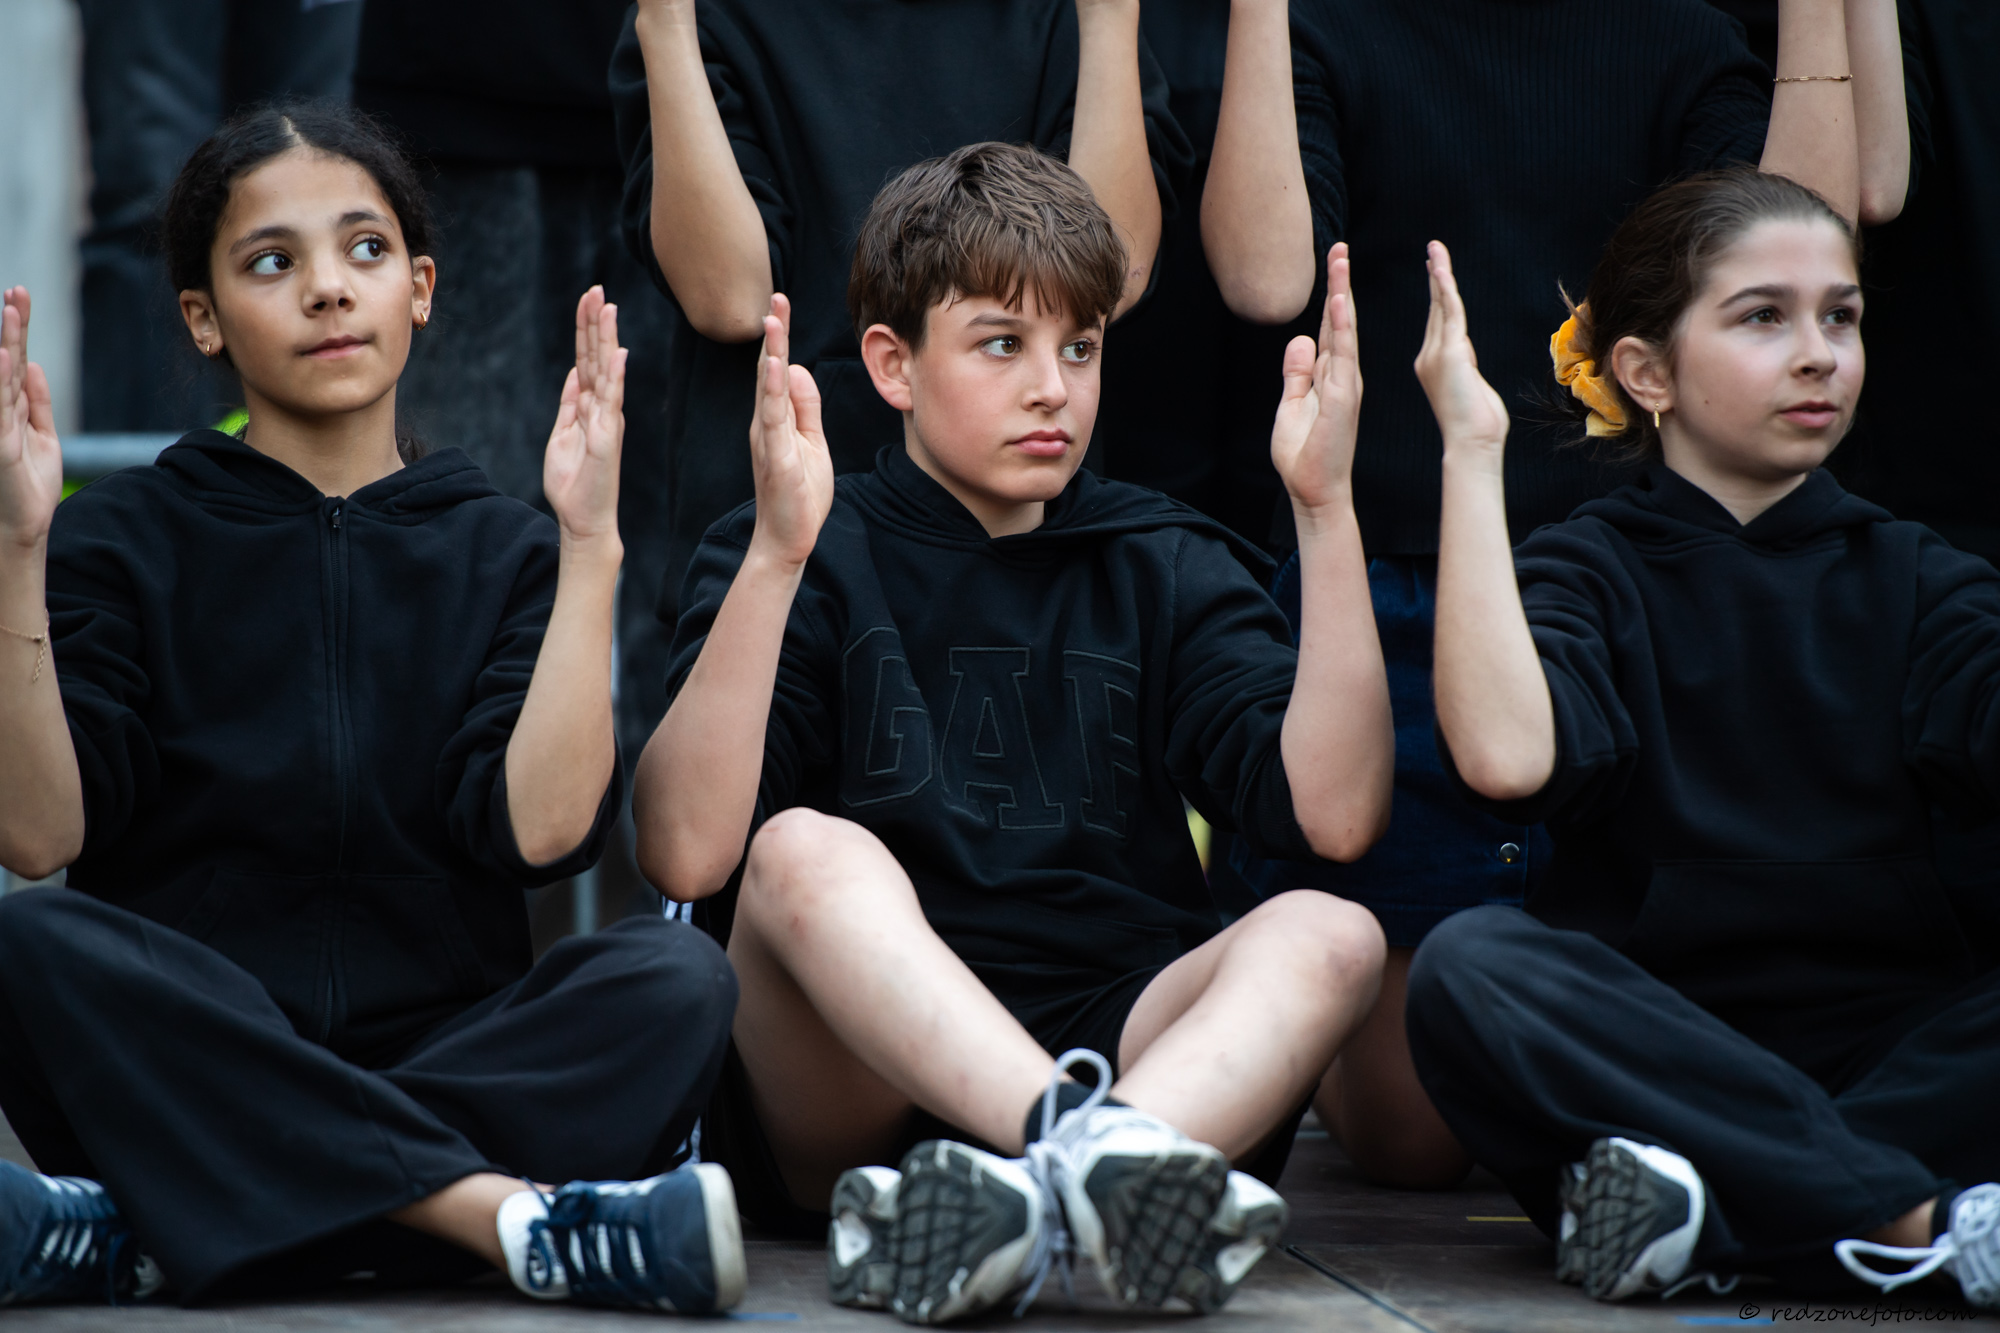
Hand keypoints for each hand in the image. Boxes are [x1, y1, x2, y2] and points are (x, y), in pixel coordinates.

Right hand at [0, 289, 62, 549]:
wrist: (20, 528)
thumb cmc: (29, 486)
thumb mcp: (43, 437)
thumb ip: (39, 402)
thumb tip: (32, 364)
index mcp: (12, 407)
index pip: (15, 360)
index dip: (18, 329)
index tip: (19, 296)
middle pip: (6, 360)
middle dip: (11, 326)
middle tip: (16, 292)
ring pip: (1, 377)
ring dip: (6, 344)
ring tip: (11, 312)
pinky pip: (0, 409)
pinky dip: (2, 381)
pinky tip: (6, 357)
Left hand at [543, 286, 625, 547]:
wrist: (582, 518)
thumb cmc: (573, 483)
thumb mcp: (562, 434)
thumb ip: (570, 404)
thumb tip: (575, 374)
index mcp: (588, 406)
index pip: (587, 360)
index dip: (586, 330)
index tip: (588, 300)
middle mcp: (601, 408)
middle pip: (598, 357)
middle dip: (596, 323)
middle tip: (596, 289)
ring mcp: (607, 420)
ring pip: (607, 371)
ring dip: (606, 338)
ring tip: (606, 307)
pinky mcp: (608, 436)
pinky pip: (612, 401)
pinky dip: (615, 376)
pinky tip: (617, 353)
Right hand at [746, 293, 831, 566]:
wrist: (787, 539)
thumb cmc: (799, 493)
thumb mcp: (811, 441)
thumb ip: (805, 406)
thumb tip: (795, 367)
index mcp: (776, 418)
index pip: (778, 370)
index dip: (781, 337)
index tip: (781, 303)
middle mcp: (766, 424)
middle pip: (769, 371)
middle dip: (775, 335)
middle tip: (777, 298)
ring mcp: (768, 441)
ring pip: (768, 390)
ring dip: (771, 355)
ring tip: (774, 324)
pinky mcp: (775, 459)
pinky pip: (773, 421)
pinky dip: (773, 393)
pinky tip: (776, 370)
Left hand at [1270, 244, 1362, 516]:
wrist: (1314, 489)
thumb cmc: (1304, 453)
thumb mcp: (1292, 404)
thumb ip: (1297, 373)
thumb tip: (1299, 339)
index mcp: (1330, 376)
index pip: (1331, 328)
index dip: (1331, 295)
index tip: (1333, 264)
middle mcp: (1342, 375)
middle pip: (1340, 320)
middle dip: (1340, 282)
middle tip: (1340, 247)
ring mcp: (1345, 384)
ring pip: (1344, 330)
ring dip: (1342, 294)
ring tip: (1340, 260)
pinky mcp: (1342, 397)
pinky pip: (1343, 355)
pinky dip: (1341, 328)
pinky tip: (1339, 303)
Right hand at [1413, 241, 1508, 457]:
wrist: (1472, 442)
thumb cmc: (1477, 425)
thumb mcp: (1472, 388)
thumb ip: (1467, 368)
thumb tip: (1467, 356)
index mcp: (1433, 365)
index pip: (1437, 323)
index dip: (1437, 297)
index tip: (1437, 275)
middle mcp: (1429, 356)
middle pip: (1434, 309)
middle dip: (1434, 278)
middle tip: (1433, 252)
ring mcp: (1436, 354)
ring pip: (1439, 305)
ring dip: (1438, 273)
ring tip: (1435, 249)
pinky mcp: (1449, 352)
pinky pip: (1448, 312)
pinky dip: (1445, 287)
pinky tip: (1442, 269)